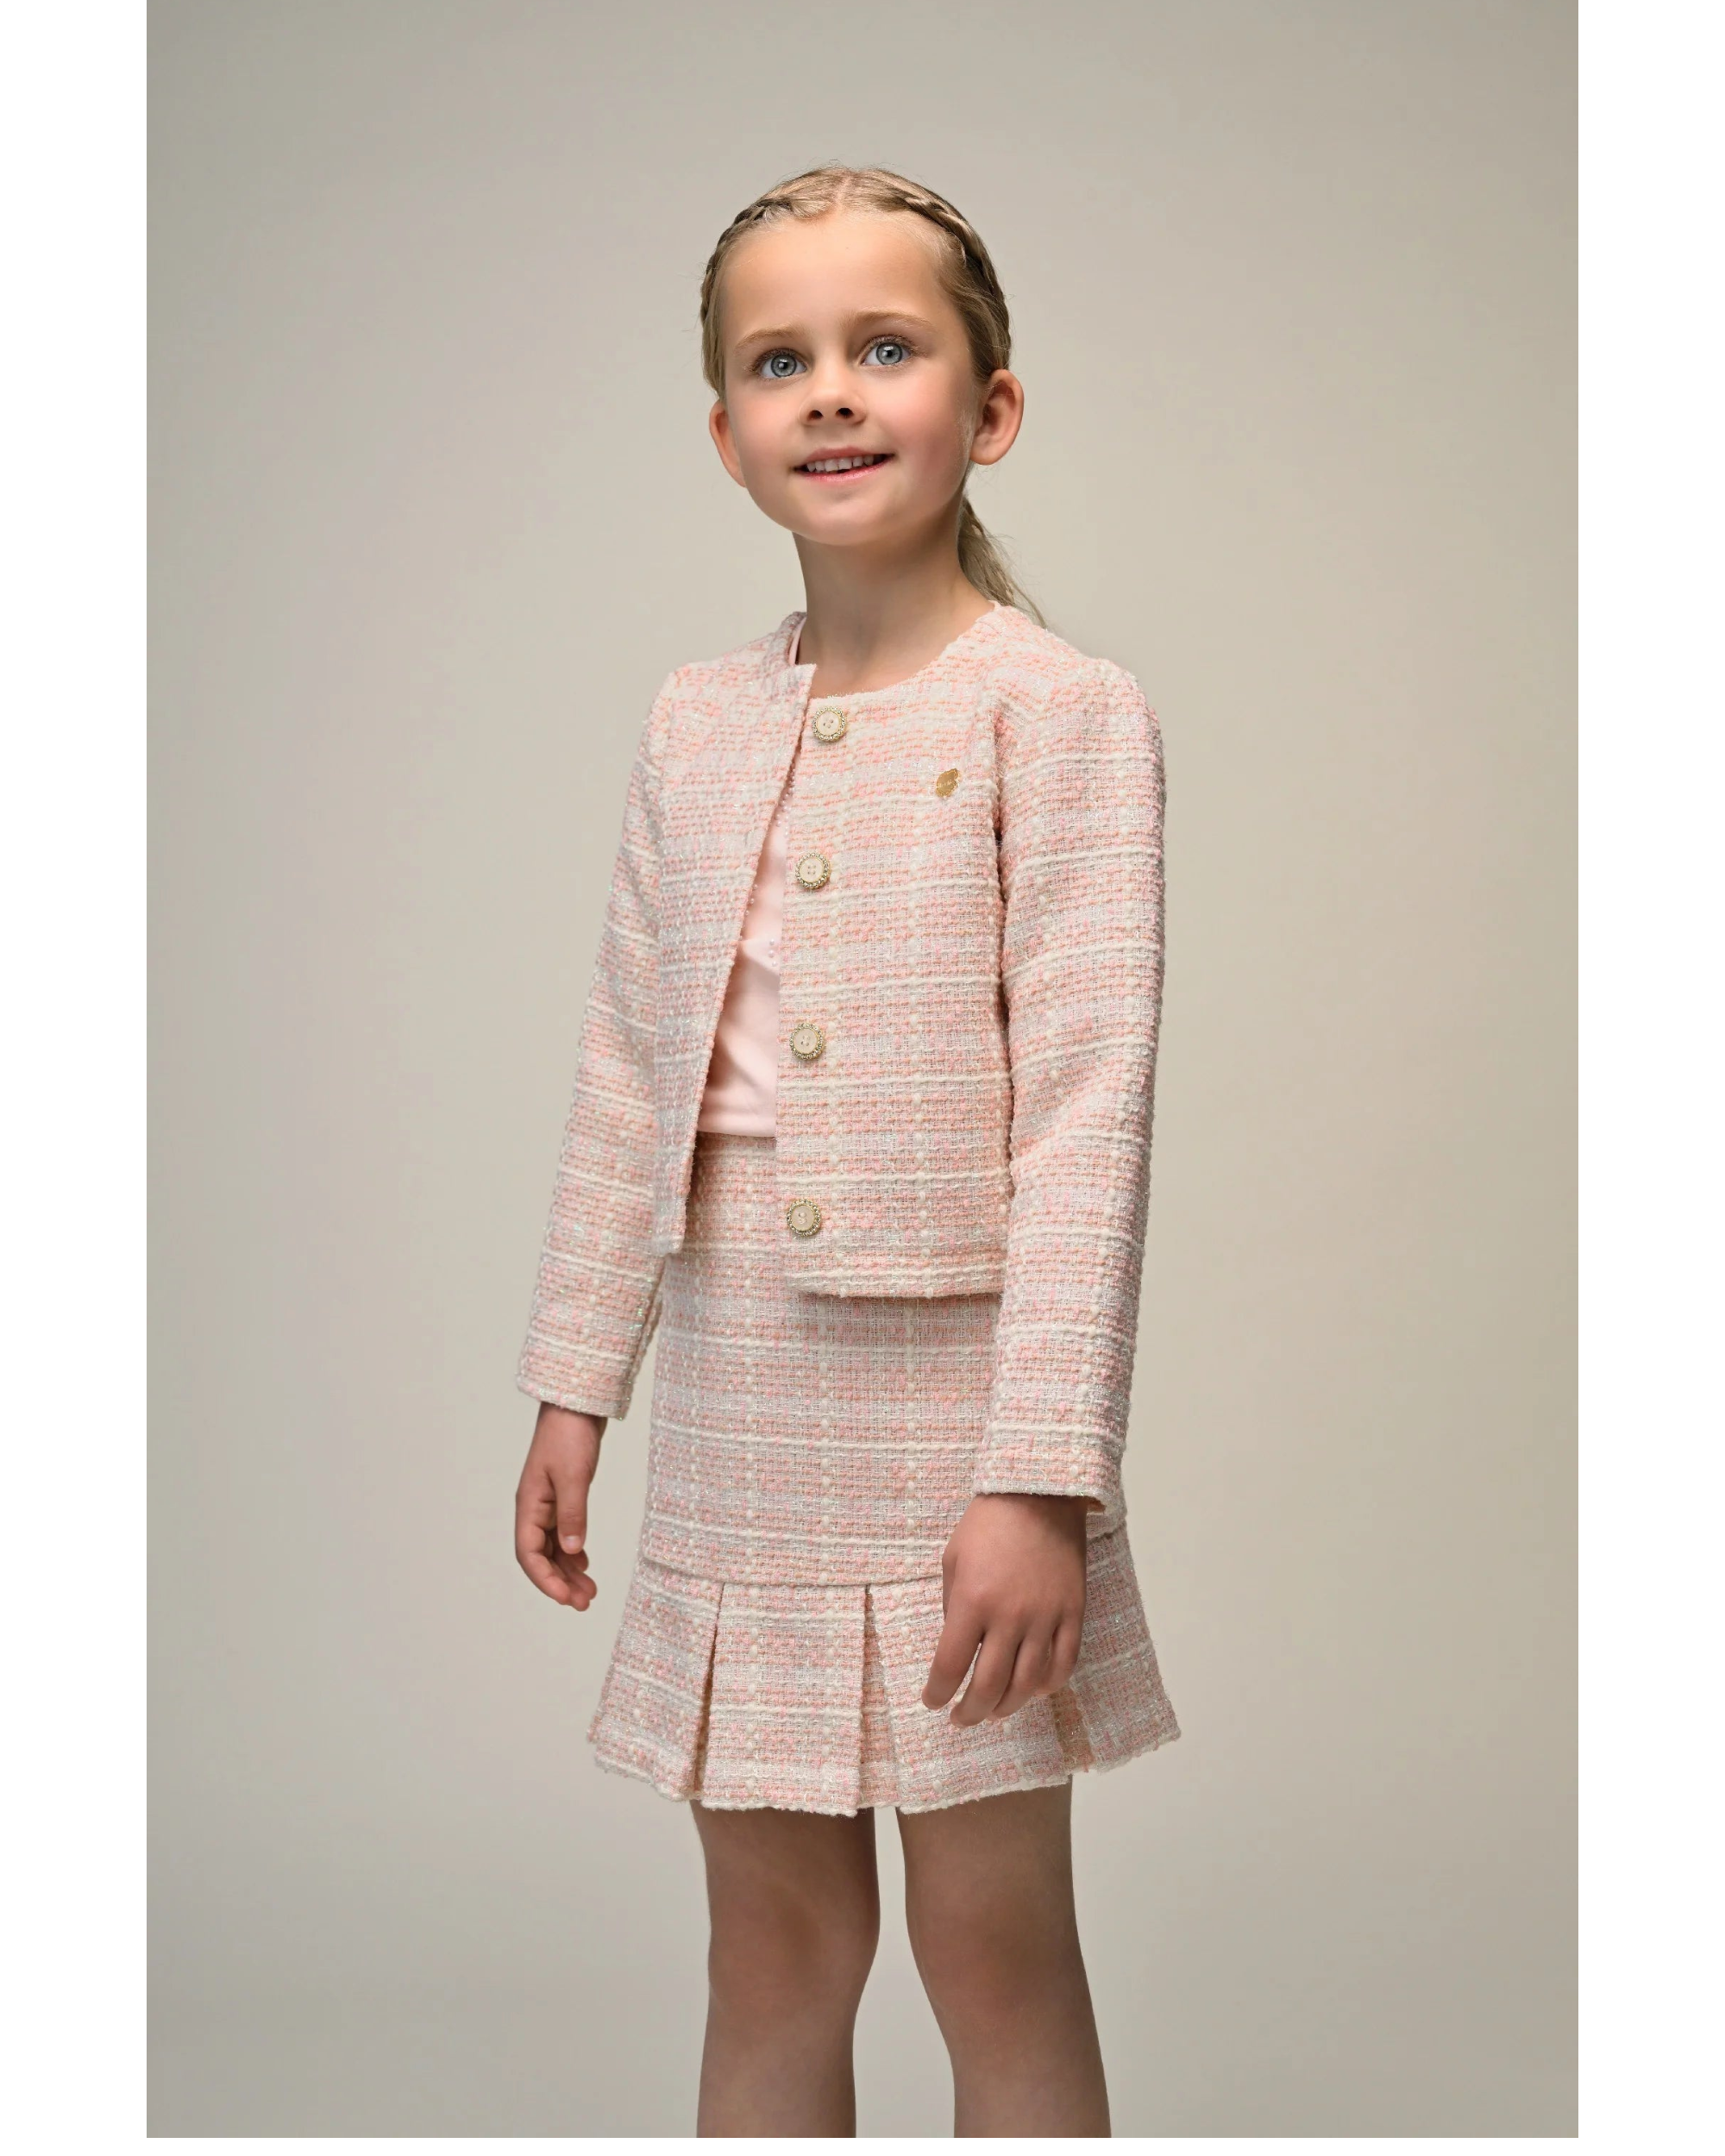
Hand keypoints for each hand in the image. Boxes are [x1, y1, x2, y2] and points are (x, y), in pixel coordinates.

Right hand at [515, 1404, 604, 1609]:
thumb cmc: (569, 1434)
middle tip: (586, 1603)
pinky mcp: (562, 1496)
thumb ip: (573, 1514)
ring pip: (553, 1548)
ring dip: (568, 1571)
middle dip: (560, 1582)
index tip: (567, 1599)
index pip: (529, 1554)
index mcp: (528, 1505)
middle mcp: (534, 1508)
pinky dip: (573, 1552)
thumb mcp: (573, 1476)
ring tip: (590, 1592)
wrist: (576, 1403)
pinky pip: (562, 1533)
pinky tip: (585, 1563)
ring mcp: (547, 1503)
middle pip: (541, 1557)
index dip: (546, 1581)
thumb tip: (572, 1552)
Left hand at [923, 1493, 1089, 1725]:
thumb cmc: (989, 1523)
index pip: (950, 1666)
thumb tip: (957, 1649)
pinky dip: (1047, 1687)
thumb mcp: (953, 1561)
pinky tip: (1031, 1691)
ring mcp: (1045, 1617)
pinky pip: (1063, 1664)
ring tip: (993, 1711)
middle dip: (970, 1712)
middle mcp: (1010, 1616)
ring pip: (1028, 1684)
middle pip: (989, 1686)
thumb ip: (954, 1608)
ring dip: (1007, 1706)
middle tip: (960, 1718)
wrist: (1039, 1494)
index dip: (938, 1692)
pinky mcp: (1072, 1613)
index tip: (932, 1700)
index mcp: (972, 1601)